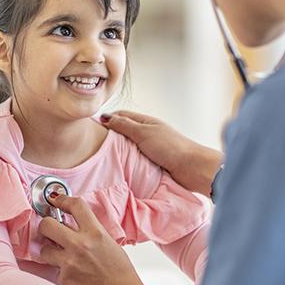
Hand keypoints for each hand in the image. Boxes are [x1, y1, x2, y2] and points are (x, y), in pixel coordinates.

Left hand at [39, 195, 159, 284]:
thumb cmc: (118, 269)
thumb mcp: (107, 240)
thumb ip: (89, 229)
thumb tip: (70, 221)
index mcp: (95, 232)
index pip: (75, 206)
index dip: (62, 200)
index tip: (57, 200)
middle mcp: (80, 245)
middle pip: (47, 224)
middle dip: (46, 225)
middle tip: (50, 229)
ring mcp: (70, 262)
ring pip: (44, 248)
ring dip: (49, 249)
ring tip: (60, 253)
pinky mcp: (64, 278)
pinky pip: (52, 268)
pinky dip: (59, 268)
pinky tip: (71, 270)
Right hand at [100, 111, 222, 195]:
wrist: (191, 168)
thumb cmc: (171, 147)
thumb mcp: (143, 133)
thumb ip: (124, 125)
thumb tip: (105, 117)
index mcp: (146, 122)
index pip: (122, 116)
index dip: (108, 119)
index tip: (92, 126)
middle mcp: (148, 133)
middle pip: (125, 131)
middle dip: (111, 135)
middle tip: (94, 143)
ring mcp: (151, 147)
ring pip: (129, 146)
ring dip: (119, 149)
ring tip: (104, 156)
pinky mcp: (153, 161)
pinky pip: (135, 158)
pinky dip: (127, 160)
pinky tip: (119, 166)